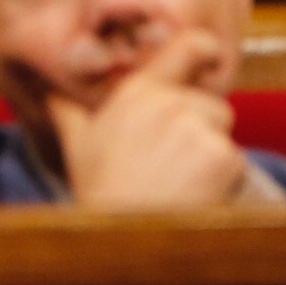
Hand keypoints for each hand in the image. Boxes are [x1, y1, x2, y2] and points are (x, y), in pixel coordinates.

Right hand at [47, 35, 246, 210]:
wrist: (123, 237)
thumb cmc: (100, 190)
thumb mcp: (78, 144)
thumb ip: (68, 111)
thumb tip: (49, 93)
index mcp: (139, 91)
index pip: (187, 47)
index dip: (205, 49)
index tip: (211, 56)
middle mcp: (172, 102)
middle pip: (213, 105)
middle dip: (203, 129)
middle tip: (175, 161)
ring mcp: (199, 128)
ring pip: (224, 134)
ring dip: (213, 155)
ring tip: (182, 181)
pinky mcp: (223, 157)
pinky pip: (236, 162)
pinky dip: (225, 180)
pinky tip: (196, 193)